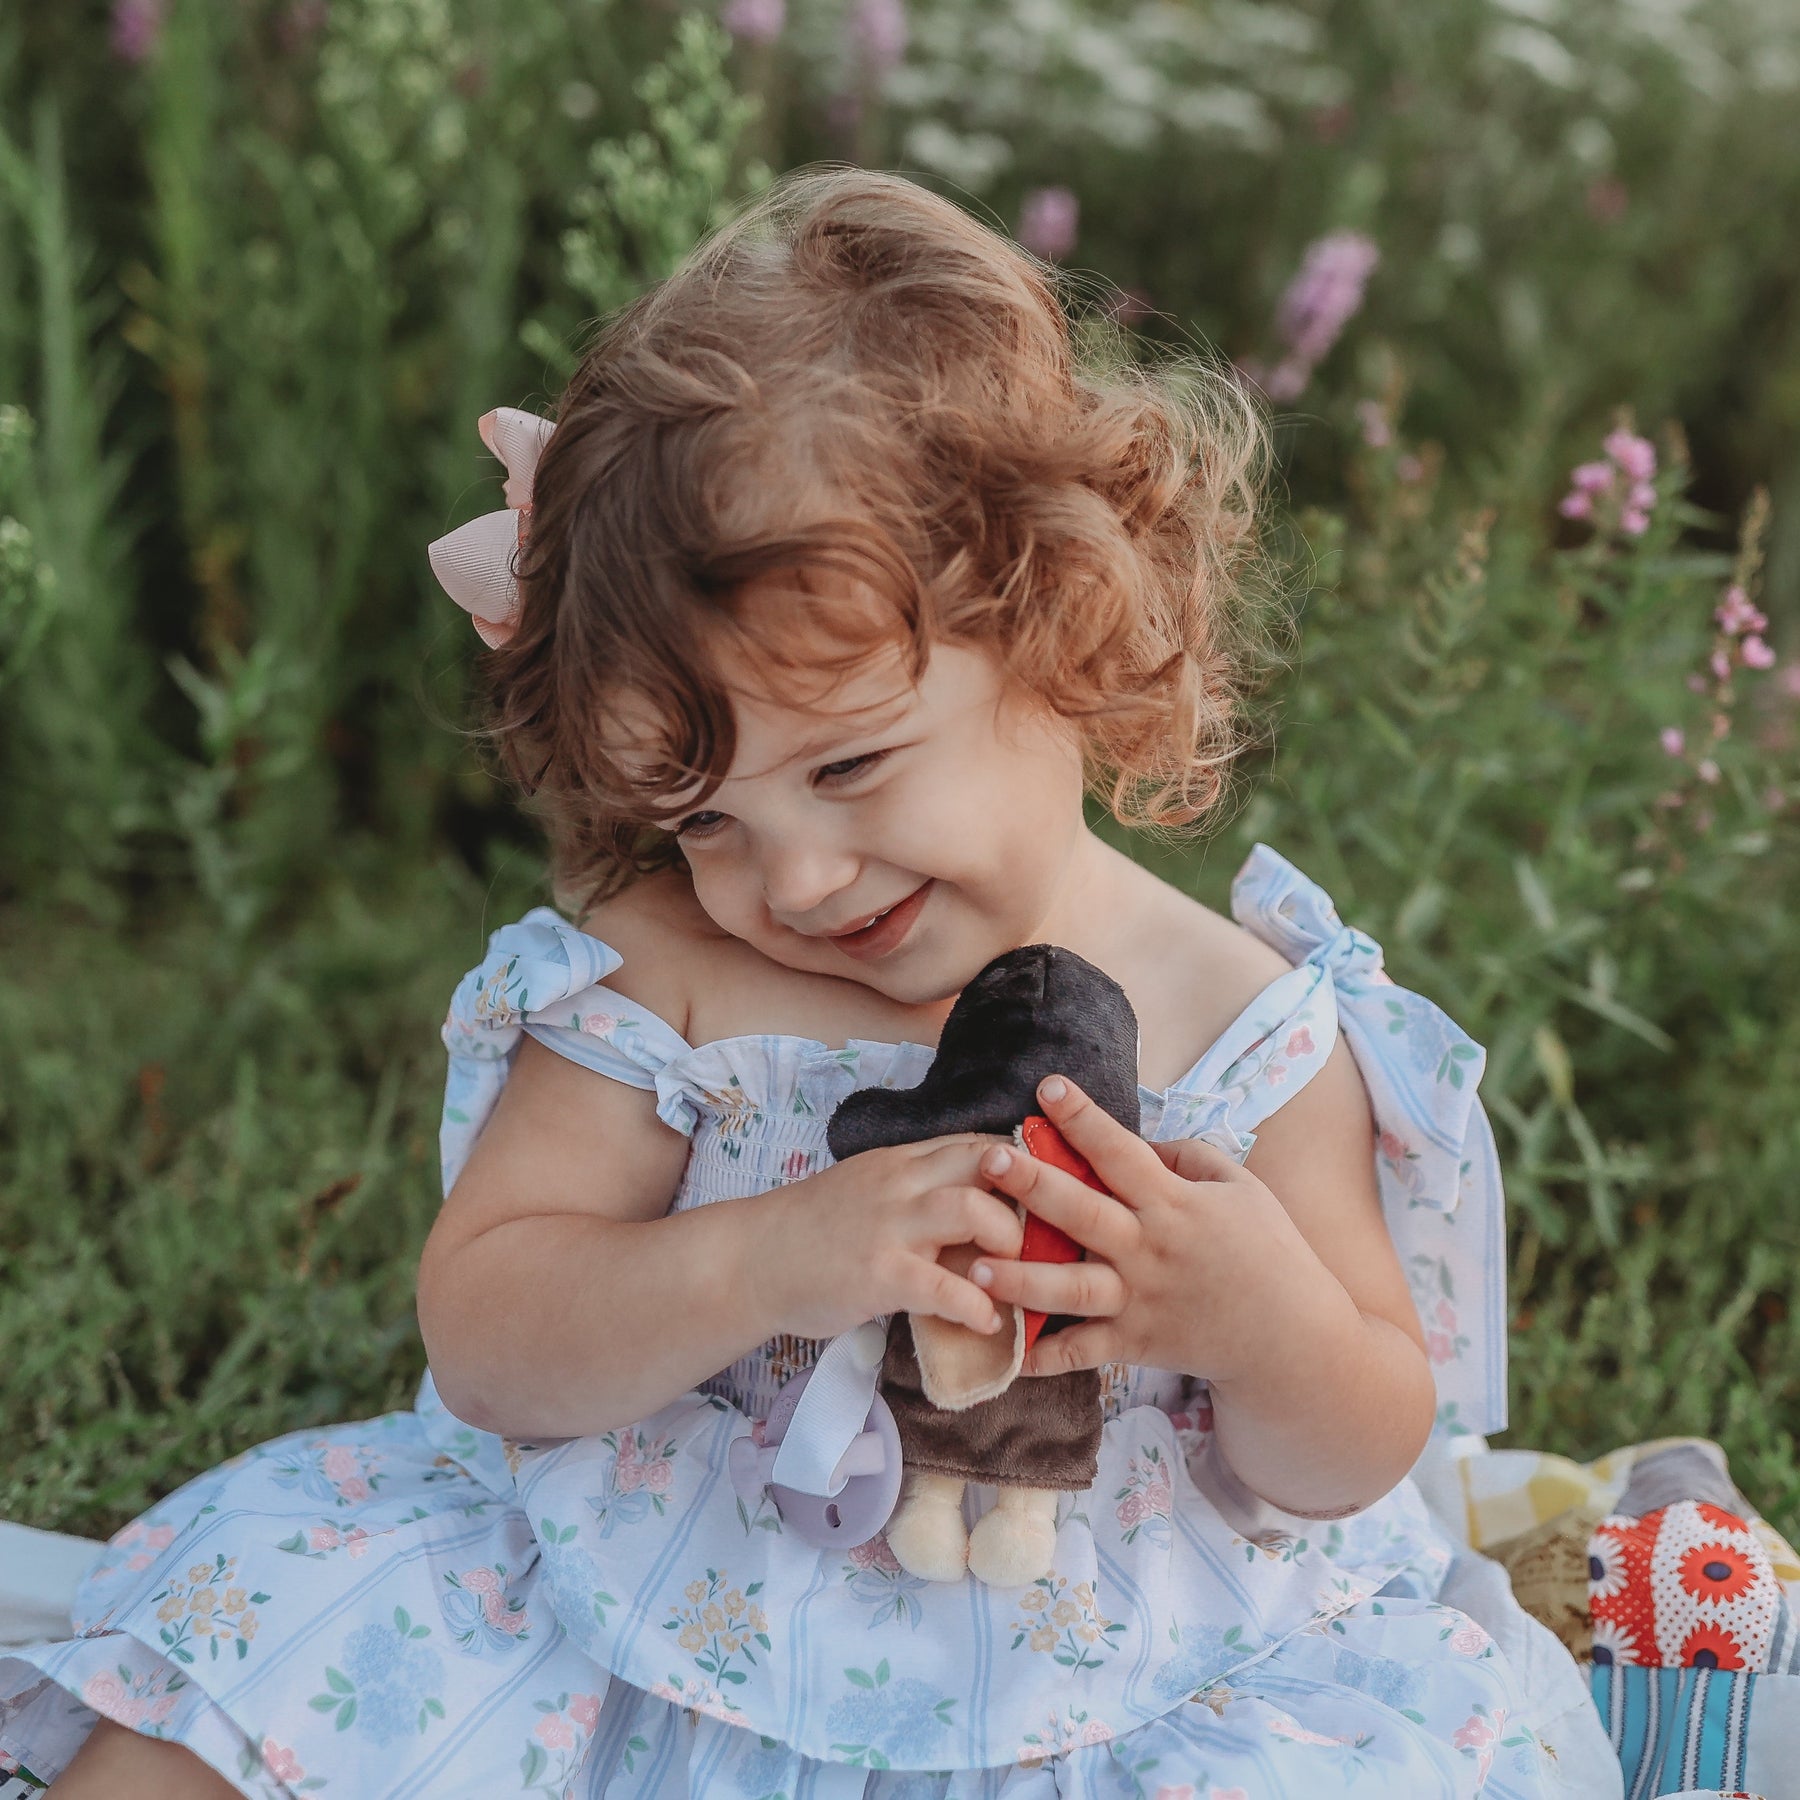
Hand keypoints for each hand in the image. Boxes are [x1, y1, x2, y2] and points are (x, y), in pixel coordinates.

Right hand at [762, 1136, 1023, 1341]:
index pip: (978, 1143)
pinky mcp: (879, 1274)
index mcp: (902, 1160)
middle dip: (1027, 1197)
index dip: (1023, 1166)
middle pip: (988, 1163)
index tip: (1047, 1194)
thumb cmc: (813, 1229)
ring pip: (972, 1210)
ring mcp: (890, 1226)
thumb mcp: (868, 1188)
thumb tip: (976, 1200)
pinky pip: (943, 1286)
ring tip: (1013, 1275)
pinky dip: (976, 1307)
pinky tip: (988, 1323)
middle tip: (1041, 1237)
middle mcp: (901, 1183)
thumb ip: (916, 1187)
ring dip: (1008, 1243)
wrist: (750, 1260)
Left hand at [969, 1077, 1329, 1381]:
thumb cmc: (1269, 1252)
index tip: (1047, 1087)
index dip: (1083, 1117)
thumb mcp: (1240, 1188)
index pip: (1121, 1152)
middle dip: (1035, 1185)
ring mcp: (1139, 1300)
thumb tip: (1141, 1141)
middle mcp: (1149, 1250)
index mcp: (1174, 1203)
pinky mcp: (1136, 1344)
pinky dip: (1046, 1357)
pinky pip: (1083, 1352)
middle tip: (991, 1160)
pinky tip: (1007, 1353)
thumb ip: (1188, 1157)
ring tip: (977, 1266)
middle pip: (1083, 1213)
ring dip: (1022, 1278)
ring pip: (1071, 1289)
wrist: (1293, 1338)